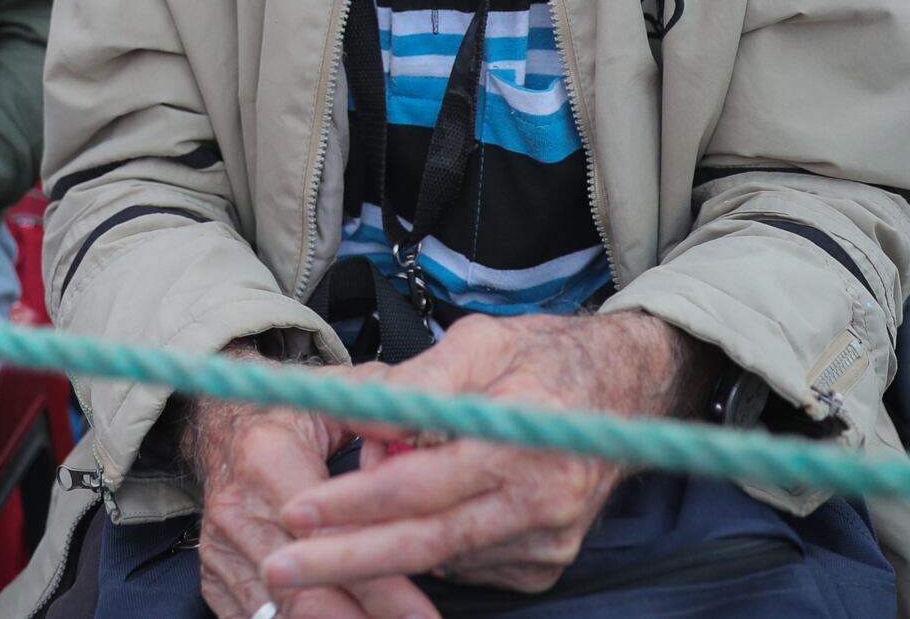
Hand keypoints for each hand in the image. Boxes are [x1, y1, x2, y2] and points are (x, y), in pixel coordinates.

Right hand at [184, 357, 433, 618]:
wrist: (221, 425)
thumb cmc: (292, 415)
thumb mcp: (334, 396)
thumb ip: (377, 408)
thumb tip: (413, 429)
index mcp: (267, 461)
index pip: (328, 538)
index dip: (379, 584)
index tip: (423, 615)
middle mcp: (236, 511)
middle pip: (303, 593)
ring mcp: (220, 548)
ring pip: (281, 615)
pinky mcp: (215, 574)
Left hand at [263, 313, 700, 594]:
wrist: (628, 390)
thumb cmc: (543, 355)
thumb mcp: (479, 341)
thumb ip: (416, 384)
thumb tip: (356, 418)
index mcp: (520, 440)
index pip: (422, 487)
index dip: (355, 504)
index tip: (296, 511)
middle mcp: (540, 501)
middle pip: (426, 543)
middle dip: (345, 560)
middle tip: (282, 568)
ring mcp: (548, 540)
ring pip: (442, 557)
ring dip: (383, 539)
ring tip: (341, 507)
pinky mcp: (548, 562)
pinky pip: (466, 562)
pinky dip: (427, 542)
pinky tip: (411, 510)